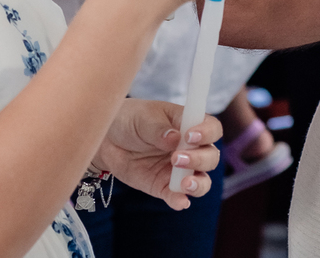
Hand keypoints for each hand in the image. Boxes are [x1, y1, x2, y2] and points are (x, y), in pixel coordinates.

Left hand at [94, 99, 221, 209]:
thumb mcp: (142, 118)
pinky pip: (178, 196)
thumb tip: (174, 139)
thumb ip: (158, 129)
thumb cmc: (130, 119)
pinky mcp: (164, 186)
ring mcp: (179, 170)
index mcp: (190, 124)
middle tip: (176, 158)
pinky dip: (181, 201)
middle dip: (199, 159)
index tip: (190, 136)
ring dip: (198, 183)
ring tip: (184, 183)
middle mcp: (190, 148)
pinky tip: (180, 202)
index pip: (212, 129)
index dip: (207, 133)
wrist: (107, 139)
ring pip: (202, 180)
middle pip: (210, 157)